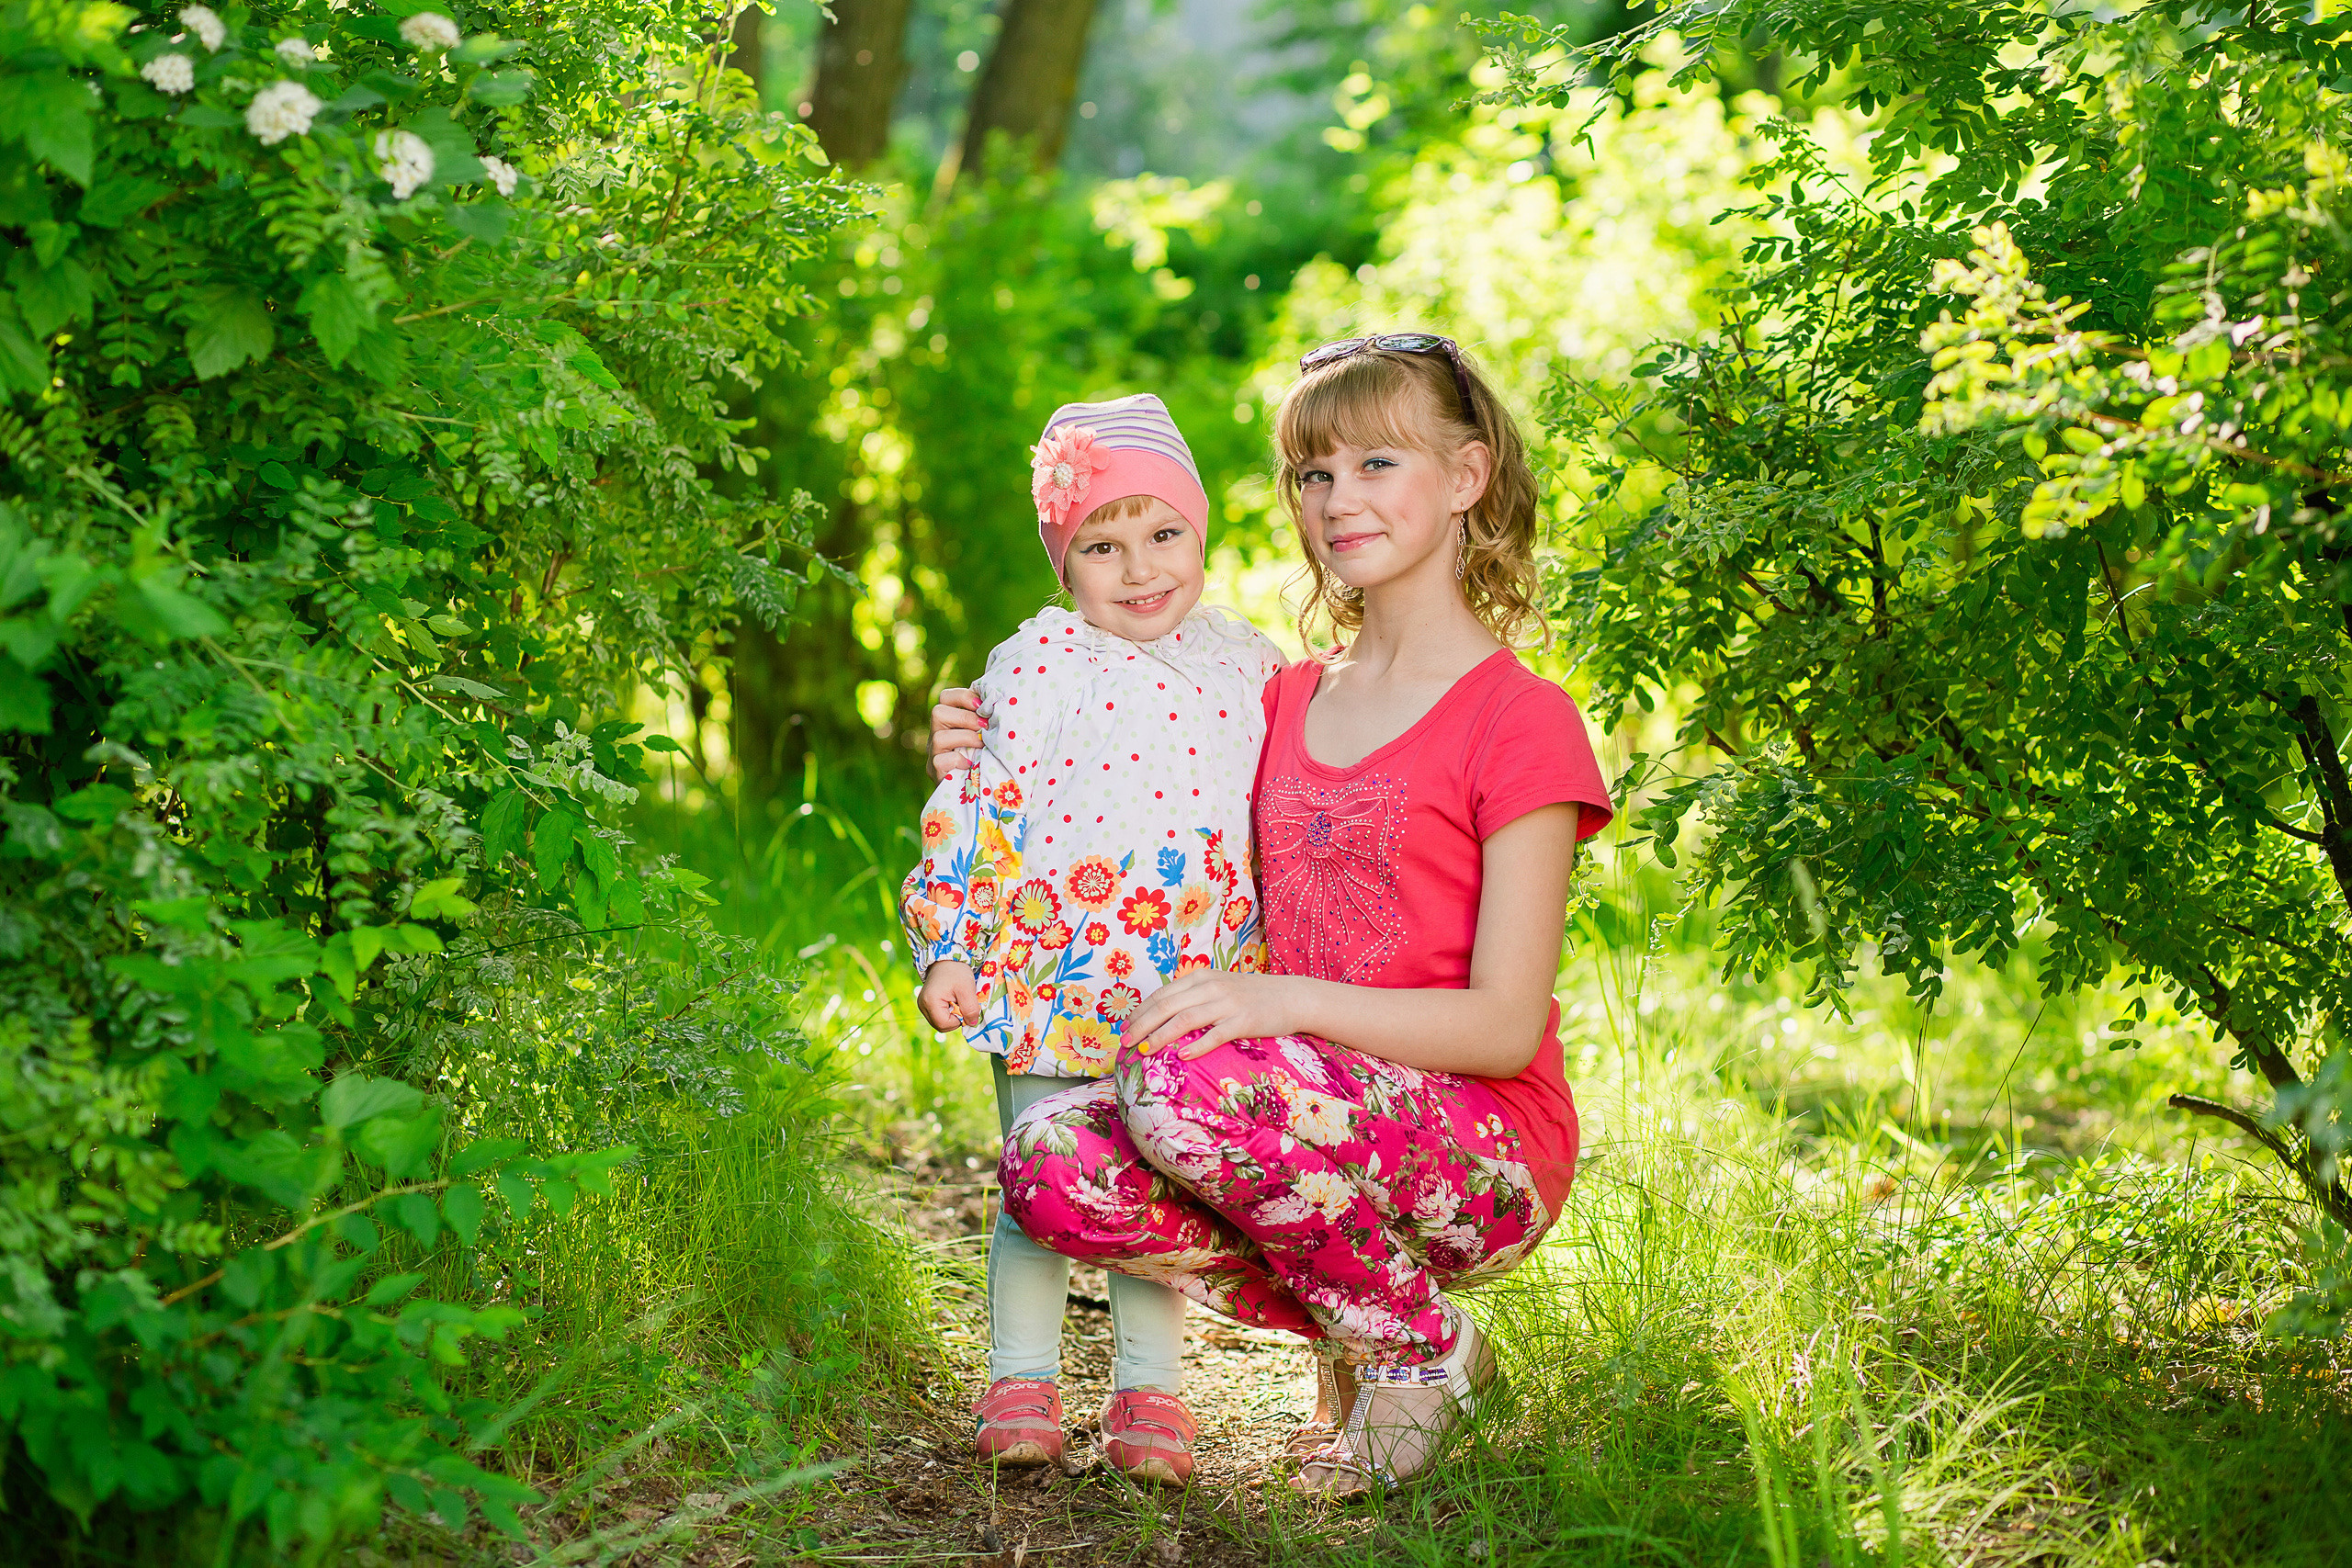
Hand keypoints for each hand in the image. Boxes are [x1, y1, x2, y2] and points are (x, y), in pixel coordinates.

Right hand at [918, 960, 981, 1031]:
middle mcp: (922, 1006)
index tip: (964, 1006)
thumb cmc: (956, 972)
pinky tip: (951, 1001)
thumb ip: (971, 1008)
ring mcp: (922, 1006)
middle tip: (961, 1003)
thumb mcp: (967, 989)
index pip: (944, 1024)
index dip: (959, 1020)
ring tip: (956, 1000)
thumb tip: (972, 1023)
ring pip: (940, 1022)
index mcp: (930, 1002)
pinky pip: (938, 1016)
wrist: (947, 959)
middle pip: (941, 1026)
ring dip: (952, 1016)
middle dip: (955, 1019)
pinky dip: (948, 1013)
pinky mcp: (926, 1005)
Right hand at [929, 687, 982, 781]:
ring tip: (982, 745)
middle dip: (966, 717)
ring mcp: (934, 753)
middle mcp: (937, 734)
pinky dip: (958, 760)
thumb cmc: (986, 756)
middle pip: (937, 712)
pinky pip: (940, 761)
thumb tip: (1001, 702)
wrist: (977, 790)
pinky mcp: (935, 771)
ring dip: (966, 738)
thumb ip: (987, 719)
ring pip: (938, 737)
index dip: (963, 697)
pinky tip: (971, 763)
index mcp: (949, 720)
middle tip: (985, 727)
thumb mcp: (986, 734)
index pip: (946, 697)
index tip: (983, 706)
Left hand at [1123, 971, 1308, 1060]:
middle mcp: (1211, 987)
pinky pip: (1216, 1034)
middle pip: (1167, 1005)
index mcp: (1201, 977)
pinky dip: (1197, 1045)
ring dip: (1161, 1035)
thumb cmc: (1251, 996)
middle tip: (1126, 1043)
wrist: (1291, 996)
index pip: (1161, 994)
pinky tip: (1181, 1056)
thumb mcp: (1218, 987)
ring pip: (1186, 1018)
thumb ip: (1193, 996)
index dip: (1140, 1011)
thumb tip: (1162, 1015)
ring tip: (1145, 1050)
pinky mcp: (1244, 1020)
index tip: (1125, 1028)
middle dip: (1142, 1024)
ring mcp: (1228, 1003)